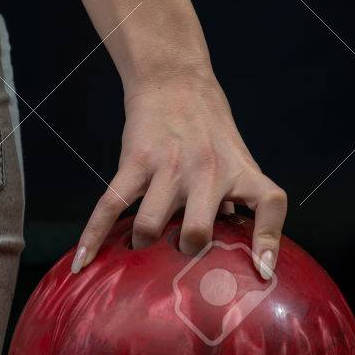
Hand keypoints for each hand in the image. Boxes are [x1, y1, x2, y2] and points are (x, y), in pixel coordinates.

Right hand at [73, 71, 285, 277]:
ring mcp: (169, 167)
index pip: (270, 205)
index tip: (262, 273)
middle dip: (183, 252)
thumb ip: (235, 201)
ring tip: (142, 245)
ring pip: (150, 225)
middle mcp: (207, 172)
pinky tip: (83, 261)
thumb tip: (235, 249)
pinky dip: (94, 236)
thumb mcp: (235, 159)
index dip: (268, 242)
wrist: (175, 81)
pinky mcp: (135, 162)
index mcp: (240, 172)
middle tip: (177, 254)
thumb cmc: (210, 128)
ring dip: (143, 243)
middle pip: (196, 232)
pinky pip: (111, 205)